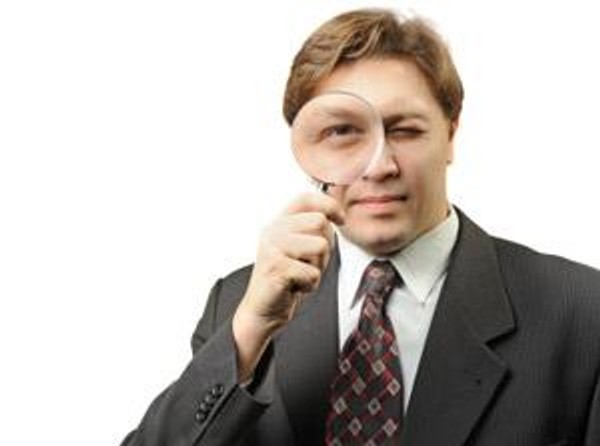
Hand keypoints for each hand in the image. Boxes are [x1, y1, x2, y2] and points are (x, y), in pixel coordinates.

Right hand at [232, 192, 343, 380]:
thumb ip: (314, 231)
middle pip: (319, 222)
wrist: (263, 310)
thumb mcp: (300, 249)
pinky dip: (310, 285)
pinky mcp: (276, 267)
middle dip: (325, 247)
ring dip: (318, 267)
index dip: (328, 204)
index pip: (305, 199)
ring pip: (320, 246)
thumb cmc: (286, 280)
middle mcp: (273, 231)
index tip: (341, 219)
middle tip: (311, 264)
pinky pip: (313, 272)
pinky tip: (295, 287)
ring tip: (301, 275)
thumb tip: (337, 216)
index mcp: (278, 223)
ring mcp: (272, 248)